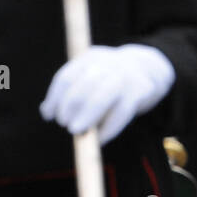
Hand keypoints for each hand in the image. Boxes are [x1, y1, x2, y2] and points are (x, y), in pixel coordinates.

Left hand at [40, 44, 174, 143]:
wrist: (150, 67)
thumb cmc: (111, 78)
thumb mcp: (90, 74)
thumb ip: (70, 90)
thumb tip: (46, 112)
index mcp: (90, 58)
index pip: (66, 78)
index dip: (55, 99)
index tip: (49, 116)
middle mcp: (107, 63)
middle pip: (83, 86)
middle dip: (70, 108)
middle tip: (66, 125)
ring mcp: (125, 76)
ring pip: (101, 98)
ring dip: (86, 117)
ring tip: (77, 131)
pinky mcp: (141, 90)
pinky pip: (121, 112)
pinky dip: (108, 129)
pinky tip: (99, 138)